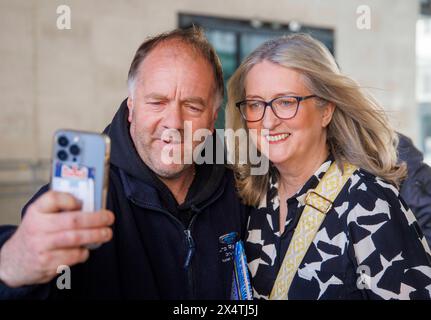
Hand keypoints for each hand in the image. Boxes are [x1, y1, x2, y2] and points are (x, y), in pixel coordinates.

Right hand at [0, 191, 114, 287]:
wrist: (14, 261)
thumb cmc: (36, 234)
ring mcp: (41, 246)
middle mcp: (37, 227)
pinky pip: (73, 257)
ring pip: (75, 239)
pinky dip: (83, 253)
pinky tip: (85, 249)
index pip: (52, 199)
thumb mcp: (41, 216)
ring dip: (96, 236)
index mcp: (36, 211)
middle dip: (96, 219)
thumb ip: (60, 209)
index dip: (70, 199)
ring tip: (106, 233)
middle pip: (73, 220)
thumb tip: (91, 205)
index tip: (82, 202)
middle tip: (109, 218)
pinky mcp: (46, 263)